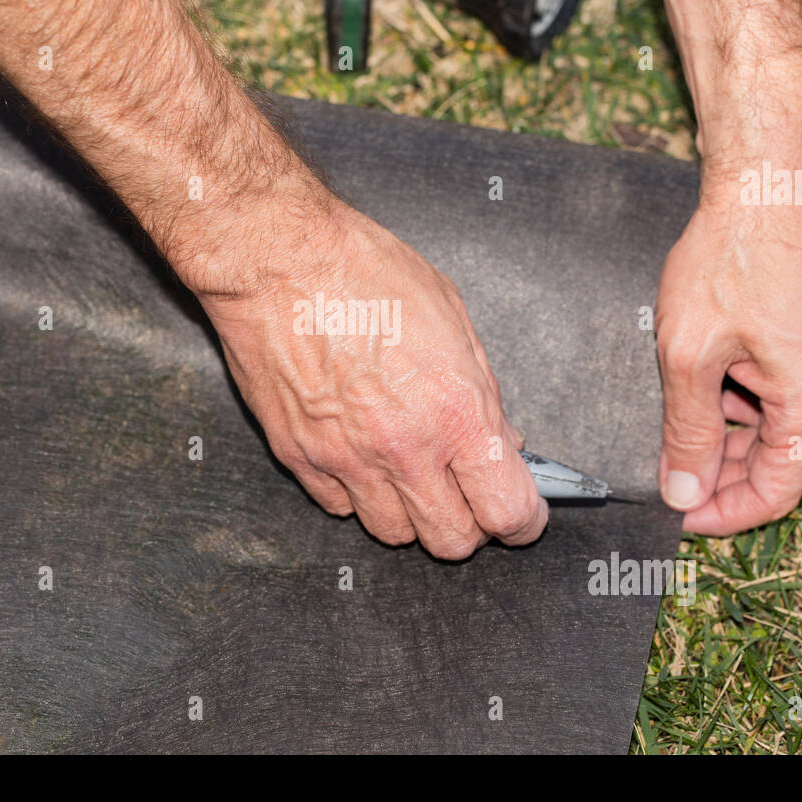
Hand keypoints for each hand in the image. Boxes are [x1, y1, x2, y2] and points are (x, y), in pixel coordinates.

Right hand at [196, 203, 547, 558]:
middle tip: (466, 494)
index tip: (521, 515)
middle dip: (469, 524)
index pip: (506, 509)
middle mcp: (403, 447)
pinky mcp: (299, 457)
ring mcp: (346, 459)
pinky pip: (338, 507)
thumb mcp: (452, 319)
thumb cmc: (363, 273)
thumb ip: (481, 391)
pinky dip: (356, 494)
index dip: (523, 521)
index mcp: (454, 411)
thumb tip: (498, 439)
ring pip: (393, 533)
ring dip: (410, 513)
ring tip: (409, 471)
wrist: (278, 261)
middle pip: (452, 541)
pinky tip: (361, 456)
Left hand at [654, 175, 801, 534]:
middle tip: (666, 471)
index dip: (726, 513)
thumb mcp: (691, 355)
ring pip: (772, 418)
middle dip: (719, 470)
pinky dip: (737, 391)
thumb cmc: (732, 257)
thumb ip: (688, 431)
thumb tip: (683, 490)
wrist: (767, 179)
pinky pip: (777, 382)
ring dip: (724, 427)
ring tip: (674, 412)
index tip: (681, 514)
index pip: (777, 491)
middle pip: (775, 458)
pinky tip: (701, 370)